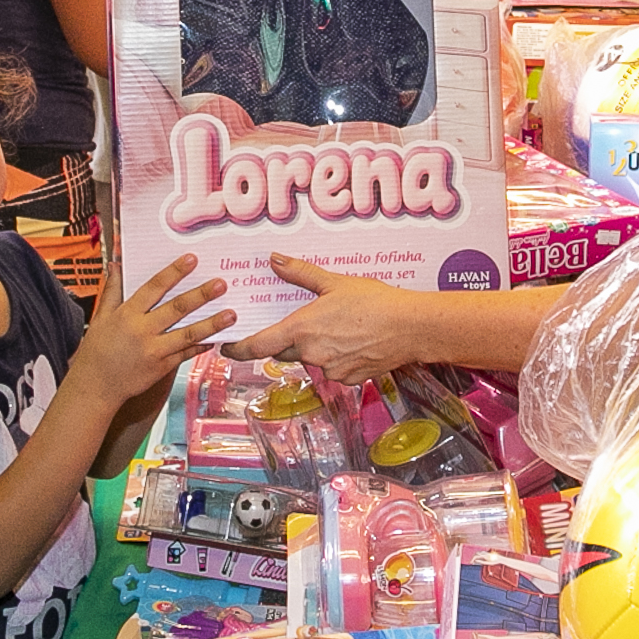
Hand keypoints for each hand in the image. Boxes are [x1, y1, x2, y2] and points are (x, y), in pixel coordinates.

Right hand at [71, 255, 234, 406]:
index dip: (173, 272)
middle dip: (201, 295)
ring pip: (188, 334)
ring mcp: (155, 350)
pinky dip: (202, 346)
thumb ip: (111, 291)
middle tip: (220, 284)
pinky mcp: (162, 367)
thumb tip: (115, 266)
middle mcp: (143, 331)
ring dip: (211, 323)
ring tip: (231, 314)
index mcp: (127, 314)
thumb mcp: (101, 317)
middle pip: (176, 309)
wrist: (96, 386)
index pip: (154, 288)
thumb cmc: (97, 351)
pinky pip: (186, 354)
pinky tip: (217, 339)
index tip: (191, 260)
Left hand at [225, 254, 425, 377]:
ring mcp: (329, 369)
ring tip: (339, 327)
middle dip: (288, 340)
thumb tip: (273, 260)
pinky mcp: (348, 379)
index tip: (226, 347)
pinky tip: (354, 341)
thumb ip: (300, 272)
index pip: (258, 346)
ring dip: (315, 348)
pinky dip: (336, 357)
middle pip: (285, 351)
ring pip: (311, 359)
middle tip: (304, 323)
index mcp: (301, 329)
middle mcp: (311, 354)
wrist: (411, 327)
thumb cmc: (375, 302)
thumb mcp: (335, 281)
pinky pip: (332, 369)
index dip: (238, 348)